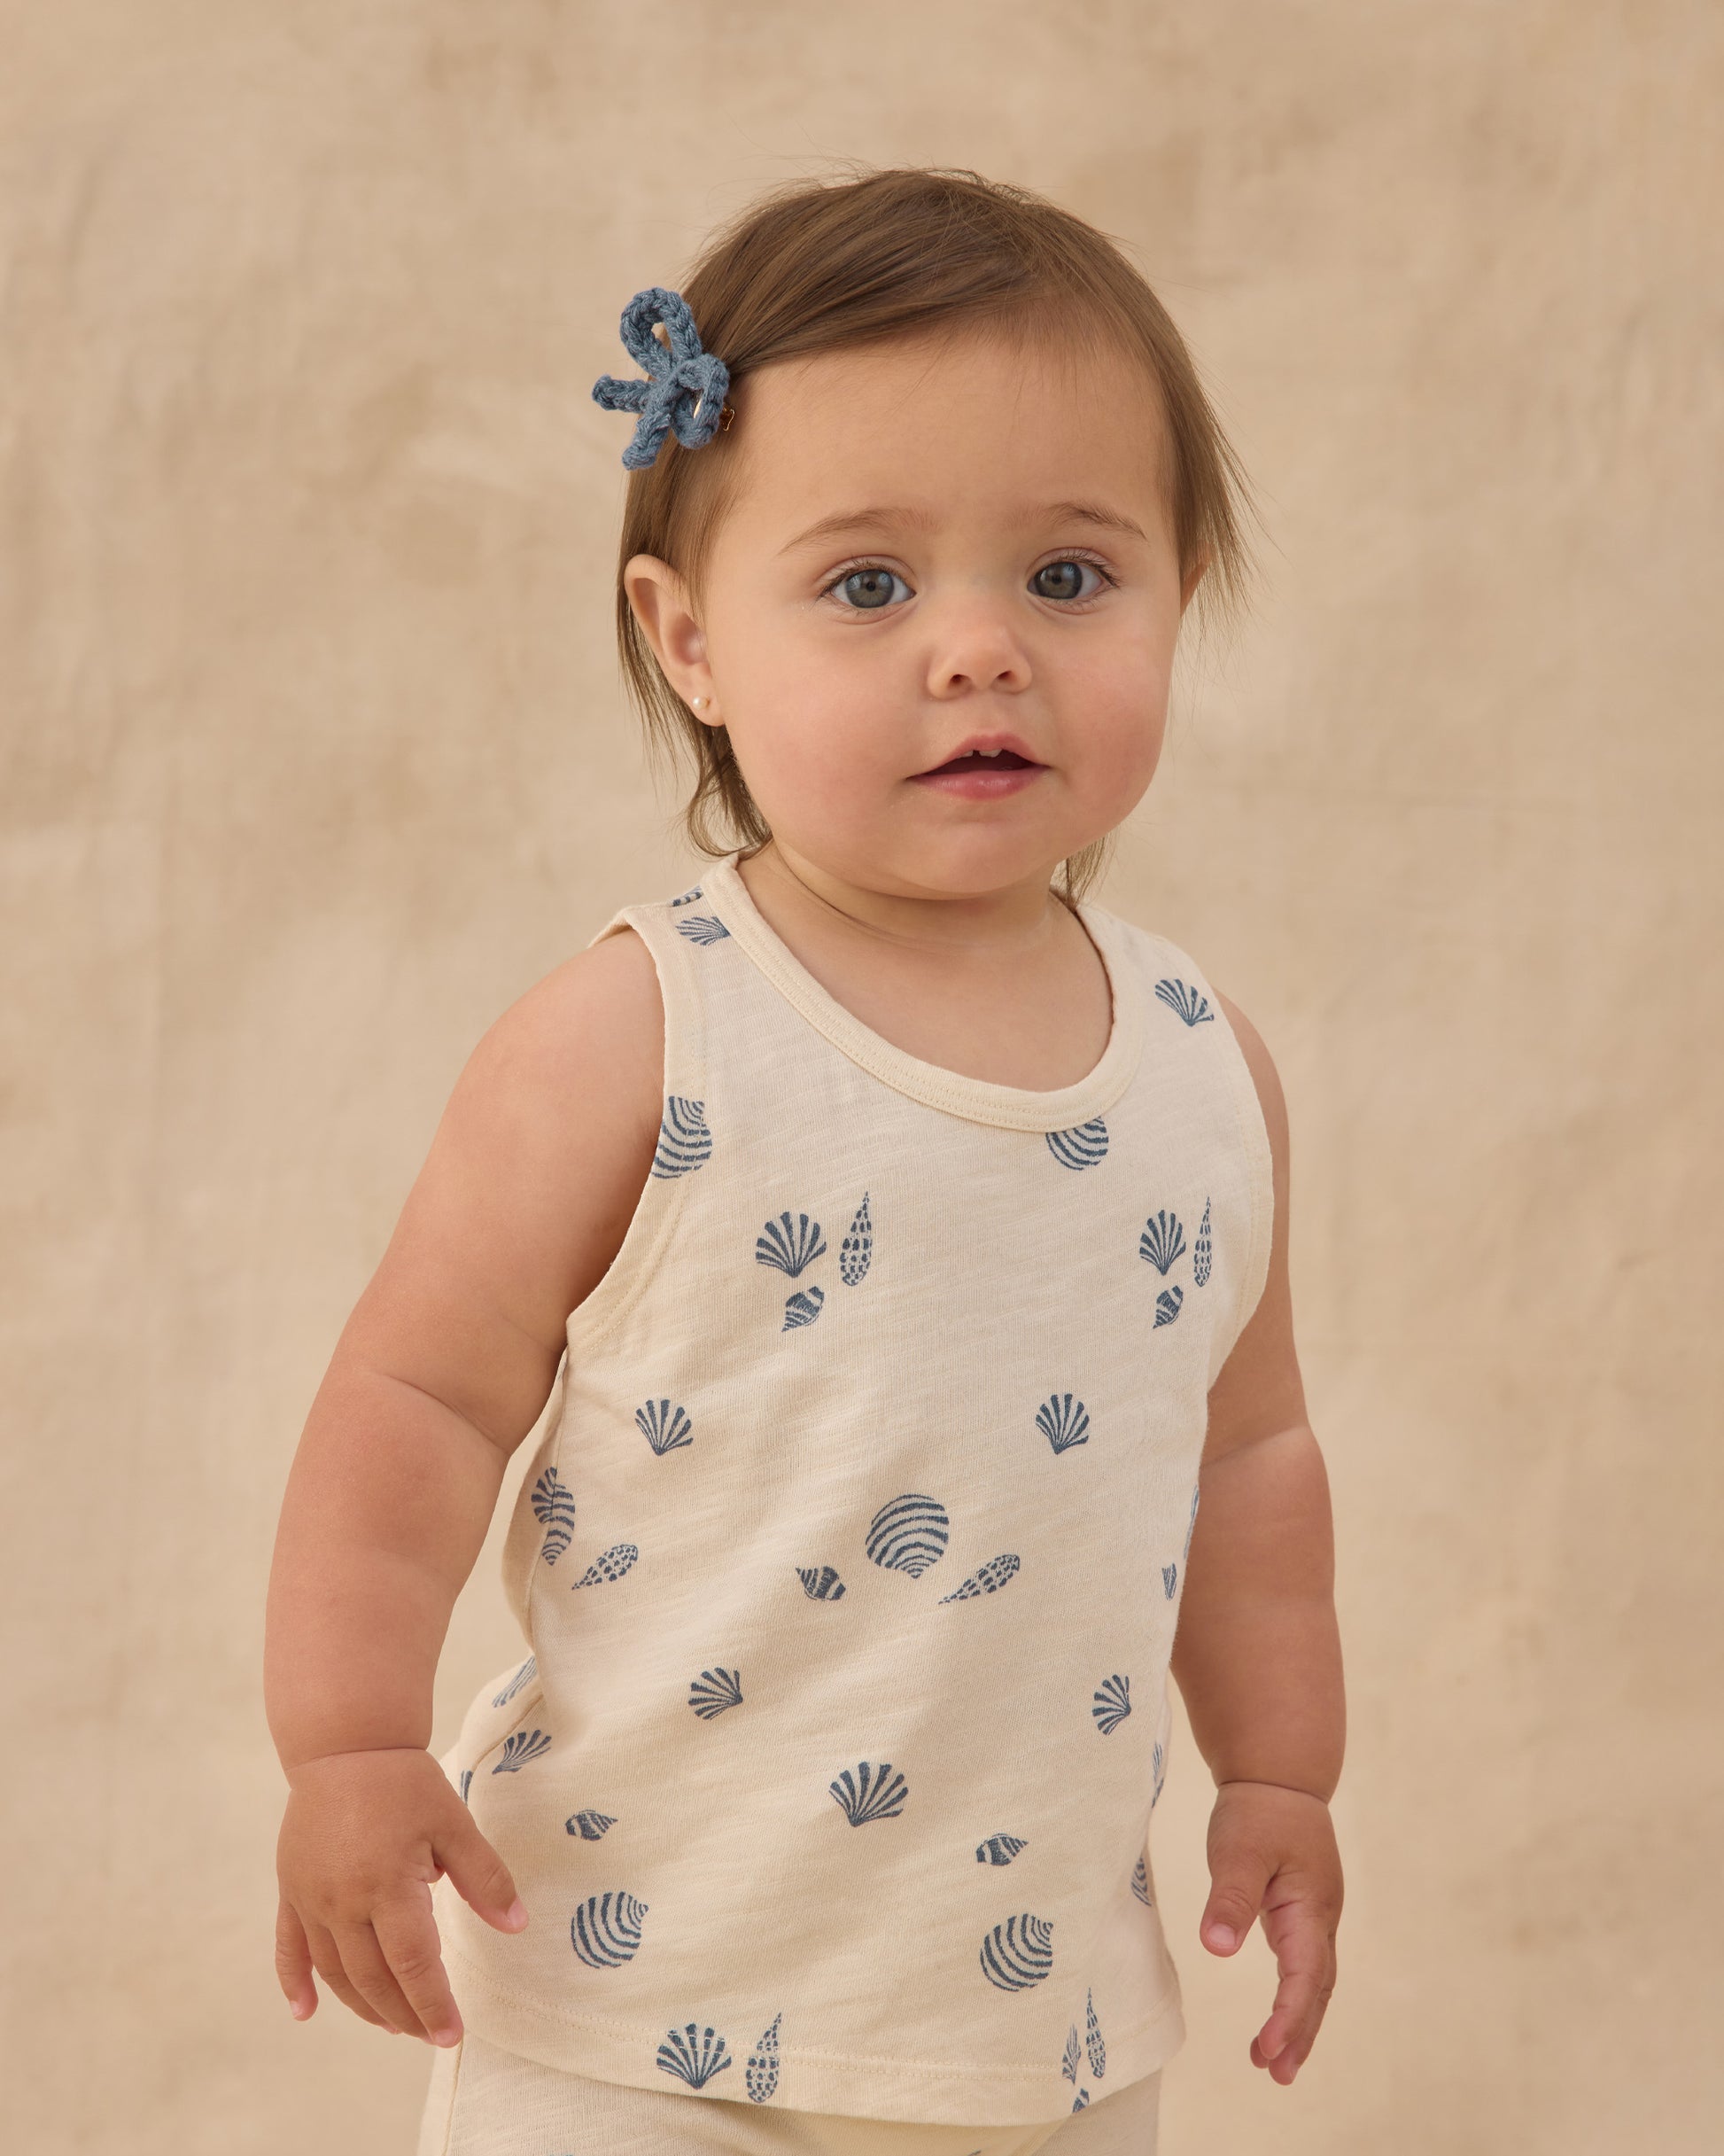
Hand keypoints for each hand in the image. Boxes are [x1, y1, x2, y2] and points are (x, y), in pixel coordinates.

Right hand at [274, 1746, 527, 2045]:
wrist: (345, 1746)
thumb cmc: (404, 1783)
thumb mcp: (453, 1822)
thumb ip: (485, 1877)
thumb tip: (516, 1925)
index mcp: (387, 1885)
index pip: (414, 1963)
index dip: (433, 2003)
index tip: (452, 2034)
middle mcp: (343, 1902)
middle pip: (373, 1978)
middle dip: (404, 2014)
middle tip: (429, 2034)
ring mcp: (311, 1899)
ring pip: (334, 1971)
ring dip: (362, 2005)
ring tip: (392, 2025)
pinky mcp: (291, 1890)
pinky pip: (288, 1948)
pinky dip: (294, 1983)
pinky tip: (303, 2013)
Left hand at [1198, 1778, 1341, 2084]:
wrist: (1279, 1776)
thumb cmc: (1258, 1811)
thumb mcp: (1237, 1850)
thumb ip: (1230, 1898)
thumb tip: (1217, 1948)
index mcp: (1310, 1907)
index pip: (1303, 1975)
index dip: (1288, 2015)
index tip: (1268, 2048)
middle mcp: (1320, 1919)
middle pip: (1316, 1989)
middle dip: (1299, 2034)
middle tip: (1276, 2075)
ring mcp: (1315, 1916)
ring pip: (1314, 1981)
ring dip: (1299, 2022)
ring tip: (1273, 2062)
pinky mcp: (1302, 1911)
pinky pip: (1304, 1965)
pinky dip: (1295, 1997)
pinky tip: (1279, 2015)